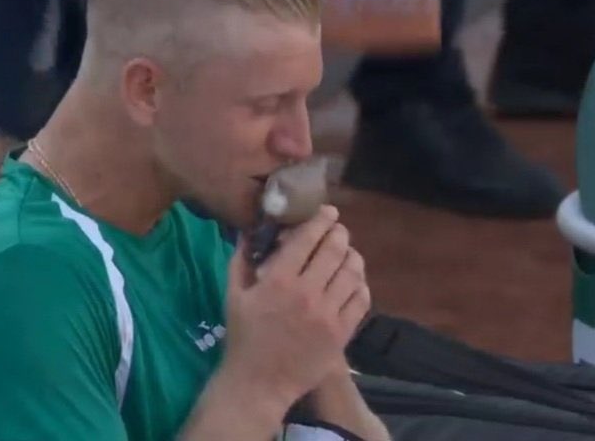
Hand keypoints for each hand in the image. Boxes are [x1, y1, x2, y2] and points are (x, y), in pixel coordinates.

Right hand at [221, 205, 371, 410]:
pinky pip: (361, 300)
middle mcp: (307, 292)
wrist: (259, 383)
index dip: (321, 220)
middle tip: (338, 229)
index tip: (327, 212)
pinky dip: (360, 285)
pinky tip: (354, 281)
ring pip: (352, 272)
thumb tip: (249, 231)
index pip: (308, 238)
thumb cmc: (243, 337)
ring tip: (348, 253)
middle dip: (339, 233)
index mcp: (279, 280)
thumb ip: (241, 259)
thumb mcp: (234, 294)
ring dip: (352, 256)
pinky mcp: (342, 333)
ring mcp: (328, 314)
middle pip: (334, 250)